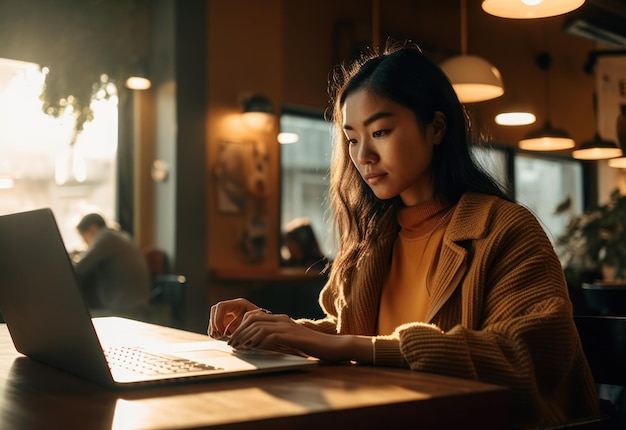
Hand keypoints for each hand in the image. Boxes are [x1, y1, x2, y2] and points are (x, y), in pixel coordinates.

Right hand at [208, 298, 259, 339]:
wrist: (265, 328)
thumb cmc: (262, 325)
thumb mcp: (254, 324)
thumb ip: (242, 326)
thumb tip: (228, 331)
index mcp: (240, 304)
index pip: (221, 306)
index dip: (218, 319)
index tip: (222, 331)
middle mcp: (233, 306)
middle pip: (215, 309)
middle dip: (214, 323)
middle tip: (219, 335)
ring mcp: (229, 313)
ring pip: (213, 316)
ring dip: (213, 327)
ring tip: (219, 336)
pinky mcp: (226, 320)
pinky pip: (215, 324)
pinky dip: (214, 330)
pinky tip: (219, 336)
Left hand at [227, 310, 364, 362]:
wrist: (333, 346)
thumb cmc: (313, 346)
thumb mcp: (292, 340)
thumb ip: (277, 339)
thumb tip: (259, 345)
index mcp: (281, 319)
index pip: (255, 316)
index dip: (241, 325)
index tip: (234, 337)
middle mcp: (282, 320)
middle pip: (253, 319)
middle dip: (239, 331)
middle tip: (231, 343)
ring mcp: (287, 326)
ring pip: (259, 326)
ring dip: (245, 336)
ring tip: (238, 347)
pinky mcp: (292, 335)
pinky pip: (270, 335)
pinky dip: (258, 341)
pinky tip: (252, 348)